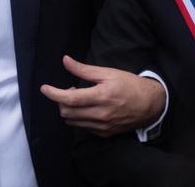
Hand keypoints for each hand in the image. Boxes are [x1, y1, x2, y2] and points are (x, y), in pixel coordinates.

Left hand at [40, 55, 165, 137]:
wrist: (150, 104)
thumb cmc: (129, 84)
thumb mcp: (108, 72)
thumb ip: (84, 69)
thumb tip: (65, 60)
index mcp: (101, 96)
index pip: (70, 99)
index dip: (54, 94)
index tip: (44, 88)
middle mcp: (101, 114)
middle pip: (67, 112)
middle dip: (61, 101)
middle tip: (69, 90)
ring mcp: (103, 126)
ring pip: (73, 121)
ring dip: (69, 110)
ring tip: (79, 98)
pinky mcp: (105, 133)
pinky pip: (83, 127)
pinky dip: (79, 117)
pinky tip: (87, 108)